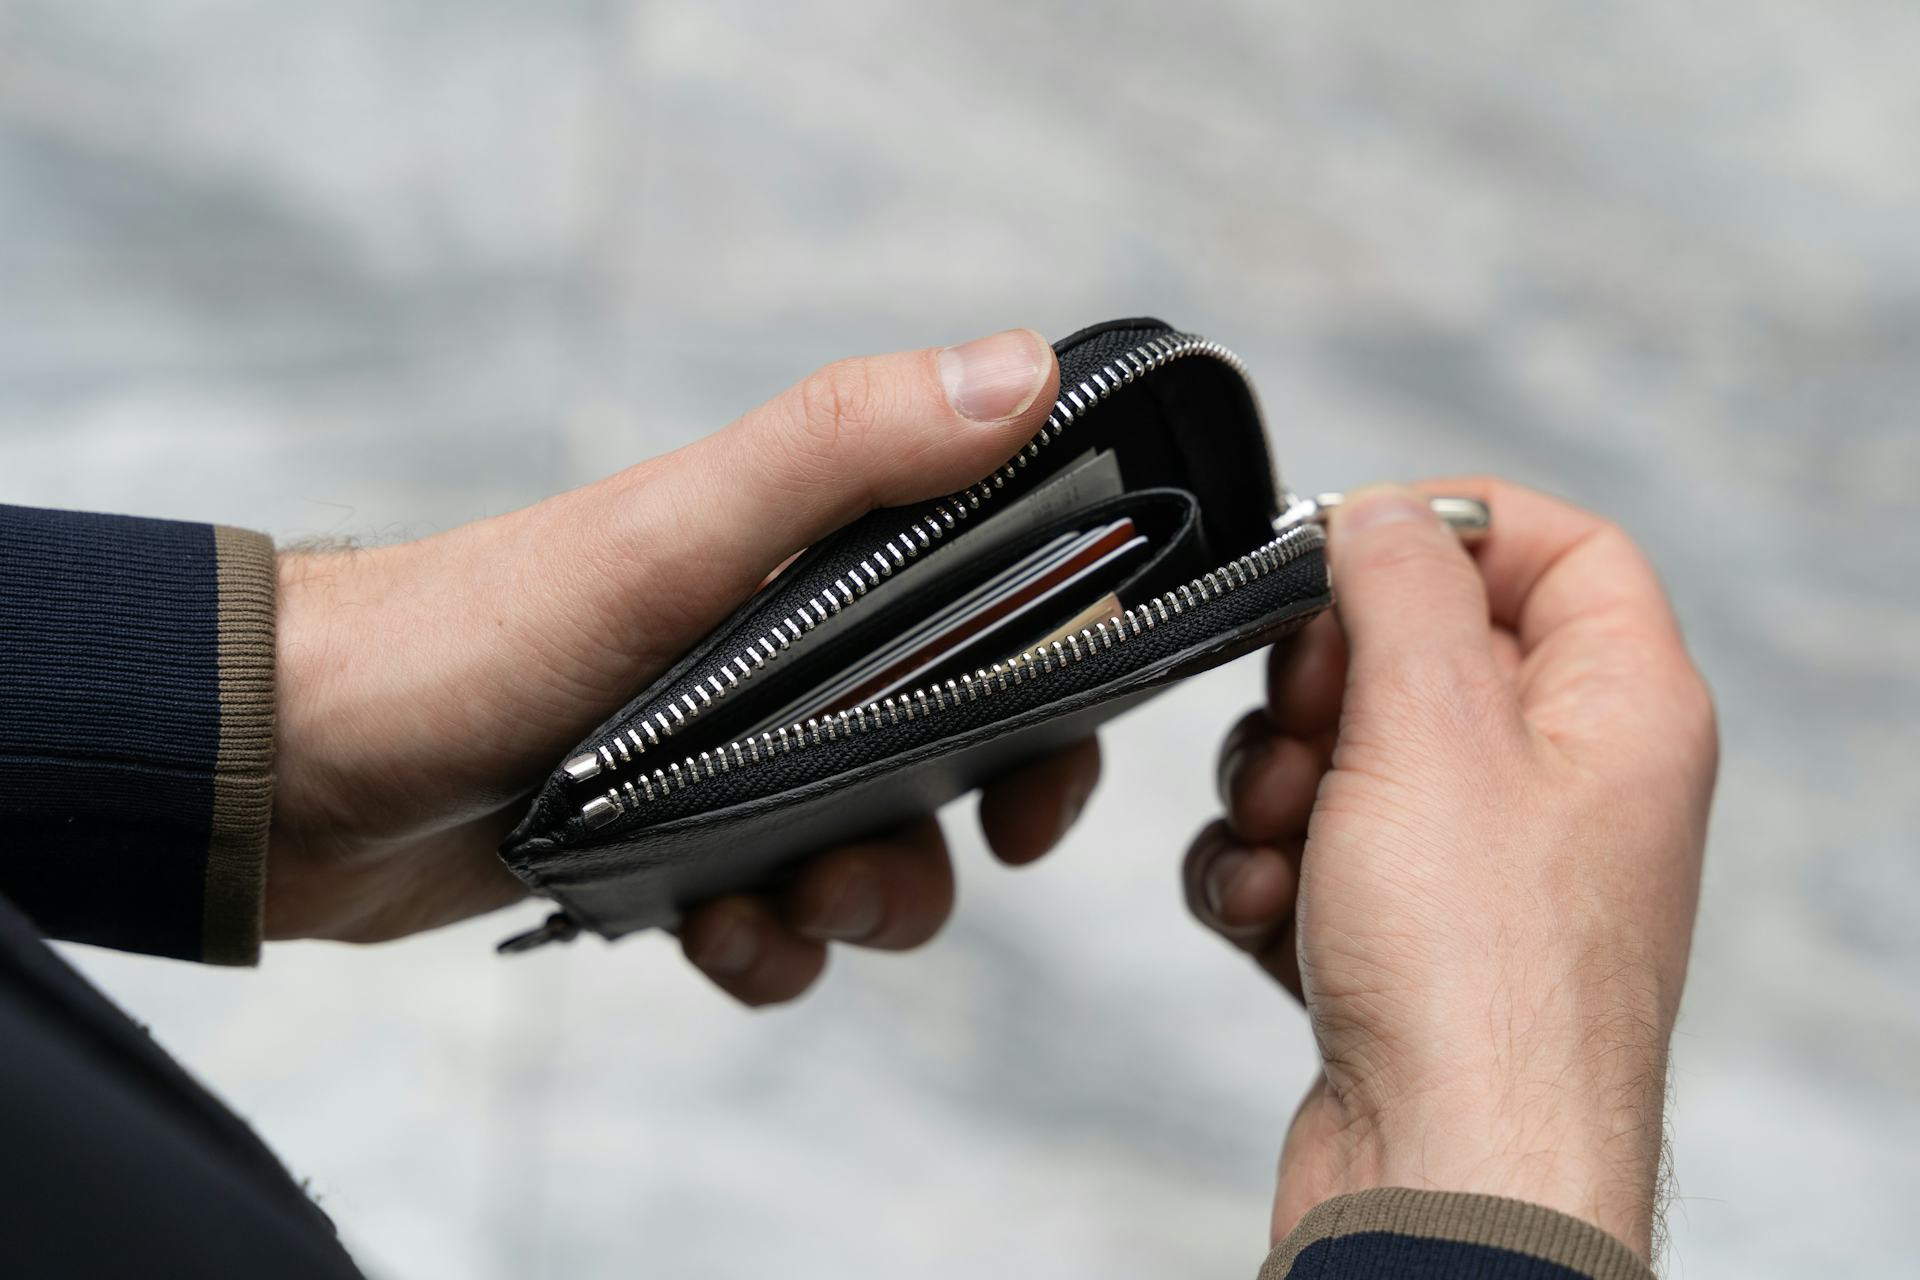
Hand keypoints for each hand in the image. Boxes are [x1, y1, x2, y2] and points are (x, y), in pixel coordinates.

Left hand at [271, 328, 1101, 1004]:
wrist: (298, 768)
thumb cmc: (479, 630)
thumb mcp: (673, 537)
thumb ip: (840, 452)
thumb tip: (1018, 374)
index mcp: (812, 551)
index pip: (1002, 596)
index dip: (1059, 687)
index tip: (1043, 778)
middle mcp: (792, 644)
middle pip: (957, 746)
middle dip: (950, 830)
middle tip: (894, 866)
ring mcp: (737, 749)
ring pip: (877, 851)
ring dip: (859, 904)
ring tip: (771, 906)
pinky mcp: (679, 841)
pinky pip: (782, 922)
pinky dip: (769, 948)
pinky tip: (709, 937)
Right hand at [1183, 480, 1715, 1257]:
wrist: (1445, 1177)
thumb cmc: (1477, 978)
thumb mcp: (1432, 729)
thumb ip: (1401, 588)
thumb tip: (1380, 510)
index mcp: (1618, 709)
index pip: (1560, 547)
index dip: (1451, 526)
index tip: (1348, 547)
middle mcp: (1562, 784)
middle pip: (1425, 652)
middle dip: (1325, 685)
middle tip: (1307, 728)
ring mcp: (1481, 870)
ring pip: (1347, 756)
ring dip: (1277, 787)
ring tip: (1287, 846)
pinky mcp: (1405, 943)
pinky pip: (1313, 855)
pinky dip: (1270, 873)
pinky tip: (1269, 916)